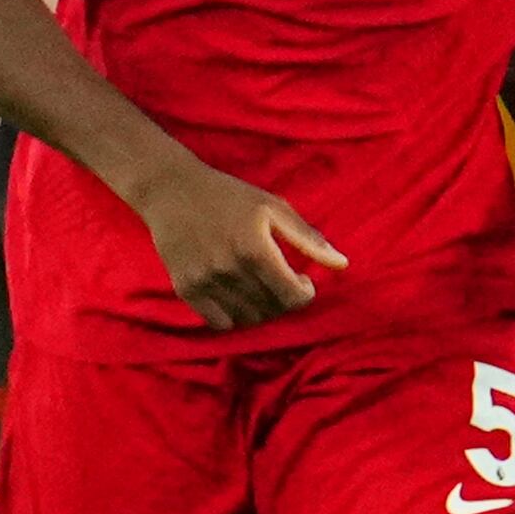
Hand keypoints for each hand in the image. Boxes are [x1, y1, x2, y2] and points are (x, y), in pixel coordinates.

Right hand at [138, 161, 348, 326]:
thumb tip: (343, 265)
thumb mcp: (273, 207)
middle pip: (272, 309)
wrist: (171, 190)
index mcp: (255, 248)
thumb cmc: (230, 196)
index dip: (305, 294)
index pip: (293, 297)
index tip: (303, 281)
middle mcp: (230, 269)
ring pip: (248, 319)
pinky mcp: (186, 290)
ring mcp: (205, 282)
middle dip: (284, 300)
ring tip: (260, 288)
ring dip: (262, 310)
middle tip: (281, 281)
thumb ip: (308, 238)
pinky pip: (220, 322)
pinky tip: (238, 295)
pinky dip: (235, 316)